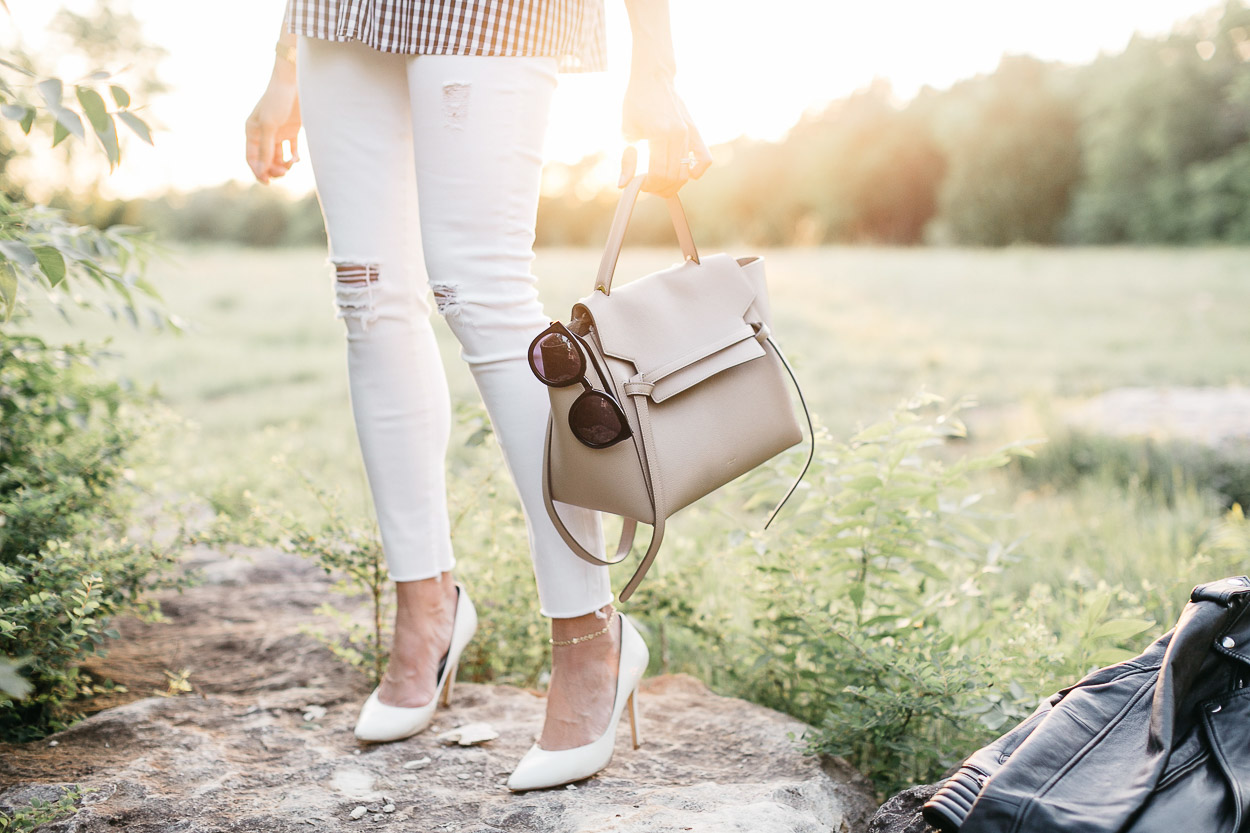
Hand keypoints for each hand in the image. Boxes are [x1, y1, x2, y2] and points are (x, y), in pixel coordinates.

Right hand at [245, 69, 300, 183]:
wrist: (295, 83)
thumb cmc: (277, 100)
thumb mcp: (269, 124)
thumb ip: (266, 147)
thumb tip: (263, 169)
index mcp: (252, 132)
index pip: (252, 157)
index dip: (258, 171)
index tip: (267, 181)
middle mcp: (263, 134)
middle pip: (266, 160)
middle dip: (273, 169)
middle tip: (283, 173)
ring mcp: (278, 133)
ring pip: (279, 157)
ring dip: (284, 165)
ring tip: (291, 164)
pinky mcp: (292, 131)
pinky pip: (291, 150)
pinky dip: (294, 157)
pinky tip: (297, 159)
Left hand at [620, 70, 710, 195]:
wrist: (653, 79)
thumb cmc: (636, 104)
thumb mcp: (626, 131)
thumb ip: (626, 160)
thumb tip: (624, 185)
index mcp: (659, 133)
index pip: (658, 172)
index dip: (648, 185)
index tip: (639, 185)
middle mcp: (678, 134)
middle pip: (673, 176)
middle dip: (660, 188)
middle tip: (648, 186)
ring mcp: (689, 133)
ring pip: (686, 173)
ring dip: (673, 185)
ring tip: (661, 183)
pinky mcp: (696, 132)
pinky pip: (705, 159)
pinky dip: (697, 171)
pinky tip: (686, 174)